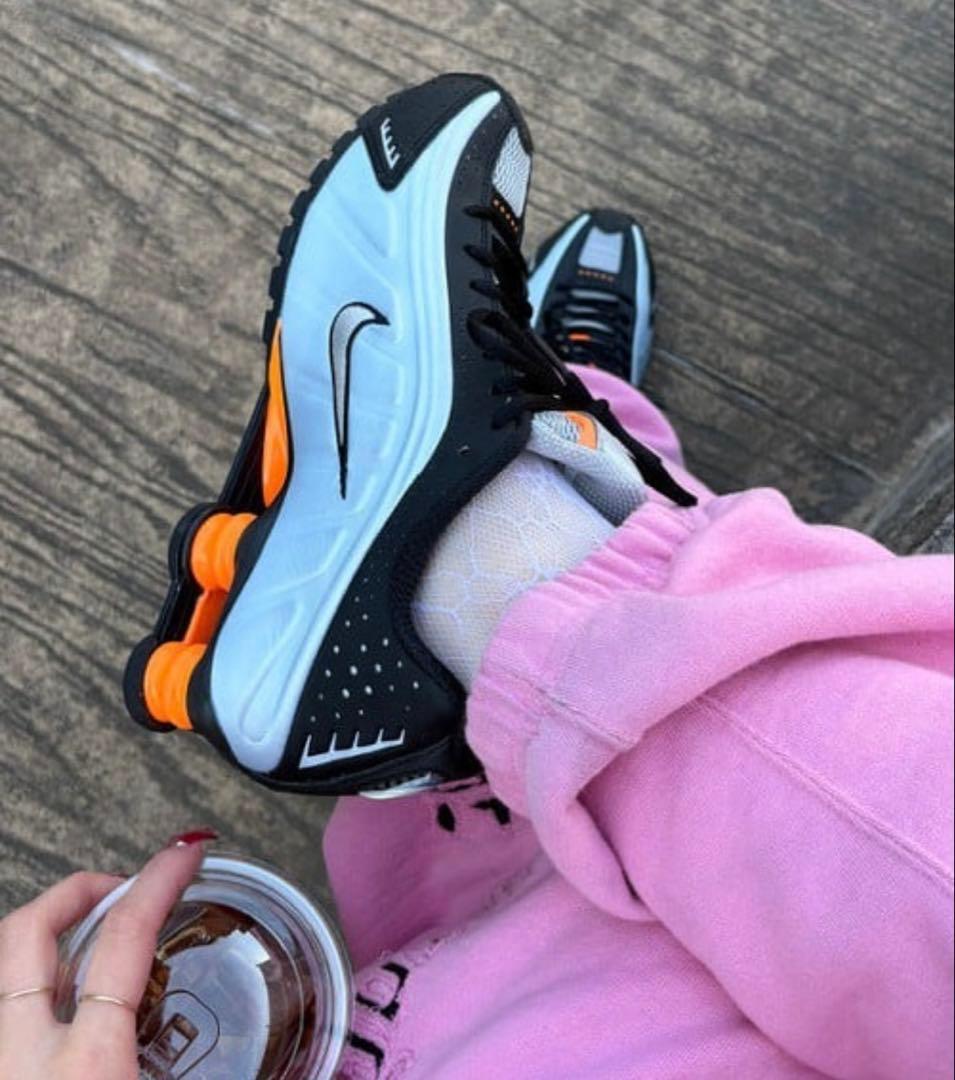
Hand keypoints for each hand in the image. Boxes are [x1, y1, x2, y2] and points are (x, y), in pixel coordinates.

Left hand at [0, 831, 214, 1079]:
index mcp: (88, 1064)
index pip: (124, 937)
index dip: (159, 880)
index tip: (184, 852)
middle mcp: (24, 1056)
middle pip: (30, 930)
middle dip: (76, 890)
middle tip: (118, 884)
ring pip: (5, 970)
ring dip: (46, 941)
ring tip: (87, 942)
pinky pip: (4, 1013)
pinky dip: (32, 993)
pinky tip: (63, 1011)